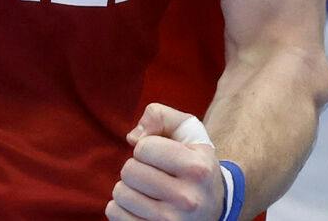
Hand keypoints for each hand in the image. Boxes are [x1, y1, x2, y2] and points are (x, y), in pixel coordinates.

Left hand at [108, 102, 225, 220]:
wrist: (213, 207)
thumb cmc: (194, 163)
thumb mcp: (189, 132)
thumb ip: (161, 116)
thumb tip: (133, 137)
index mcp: (197, 169)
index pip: (144, 147)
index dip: (147, 147)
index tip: (160, 156)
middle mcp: (188, 199)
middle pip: (130, 171)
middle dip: (136, 167)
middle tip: (152, 174)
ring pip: (120, 194)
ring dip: (128, 188)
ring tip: (146, 190)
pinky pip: (114, 214)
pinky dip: (120, 207)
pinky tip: (139, 206)